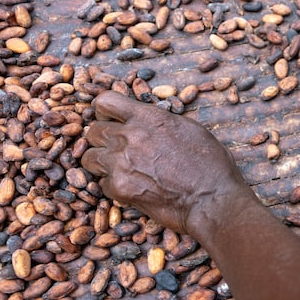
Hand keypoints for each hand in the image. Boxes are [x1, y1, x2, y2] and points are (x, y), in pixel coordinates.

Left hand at [81, 91, 255, 237]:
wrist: (211, 198)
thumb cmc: (211, 165)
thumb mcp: (191, 129)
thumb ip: (163, 122)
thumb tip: (151, 121)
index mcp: (148, 117)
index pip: (105, 101)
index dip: (105, 111)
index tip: (111, 120)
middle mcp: (129, 136)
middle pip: (92, 131)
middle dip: (102, 139)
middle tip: (116, 149)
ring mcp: (120, 162)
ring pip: (88, 158)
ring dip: (101, 162)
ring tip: (120, 170)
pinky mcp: (119, 188)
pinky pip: (102, 183)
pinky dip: (114, 186)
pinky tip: (132, 188)